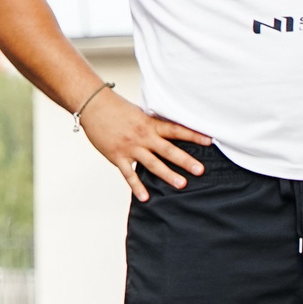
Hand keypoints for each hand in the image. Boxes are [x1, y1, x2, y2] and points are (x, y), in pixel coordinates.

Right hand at [78, 89, 211, 201]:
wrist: (93, 105)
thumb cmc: (116, 108)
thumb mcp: (139, 113)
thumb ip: (152, 125)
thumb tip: (168, 132)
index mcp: (149, 124)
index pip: (176, 130)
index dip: (193, 135)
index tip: (209, 141)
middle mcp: (142, 136)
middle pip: (168, 150)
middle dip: (185, 160)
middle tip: (200, 170)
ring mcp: (130, 148)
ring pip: (152, 164)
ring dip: (168, 175)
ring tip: (182, 185)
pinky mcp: (117, 157)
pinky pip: (129, 174)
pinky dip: (137, 187)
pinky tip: (146, 198)